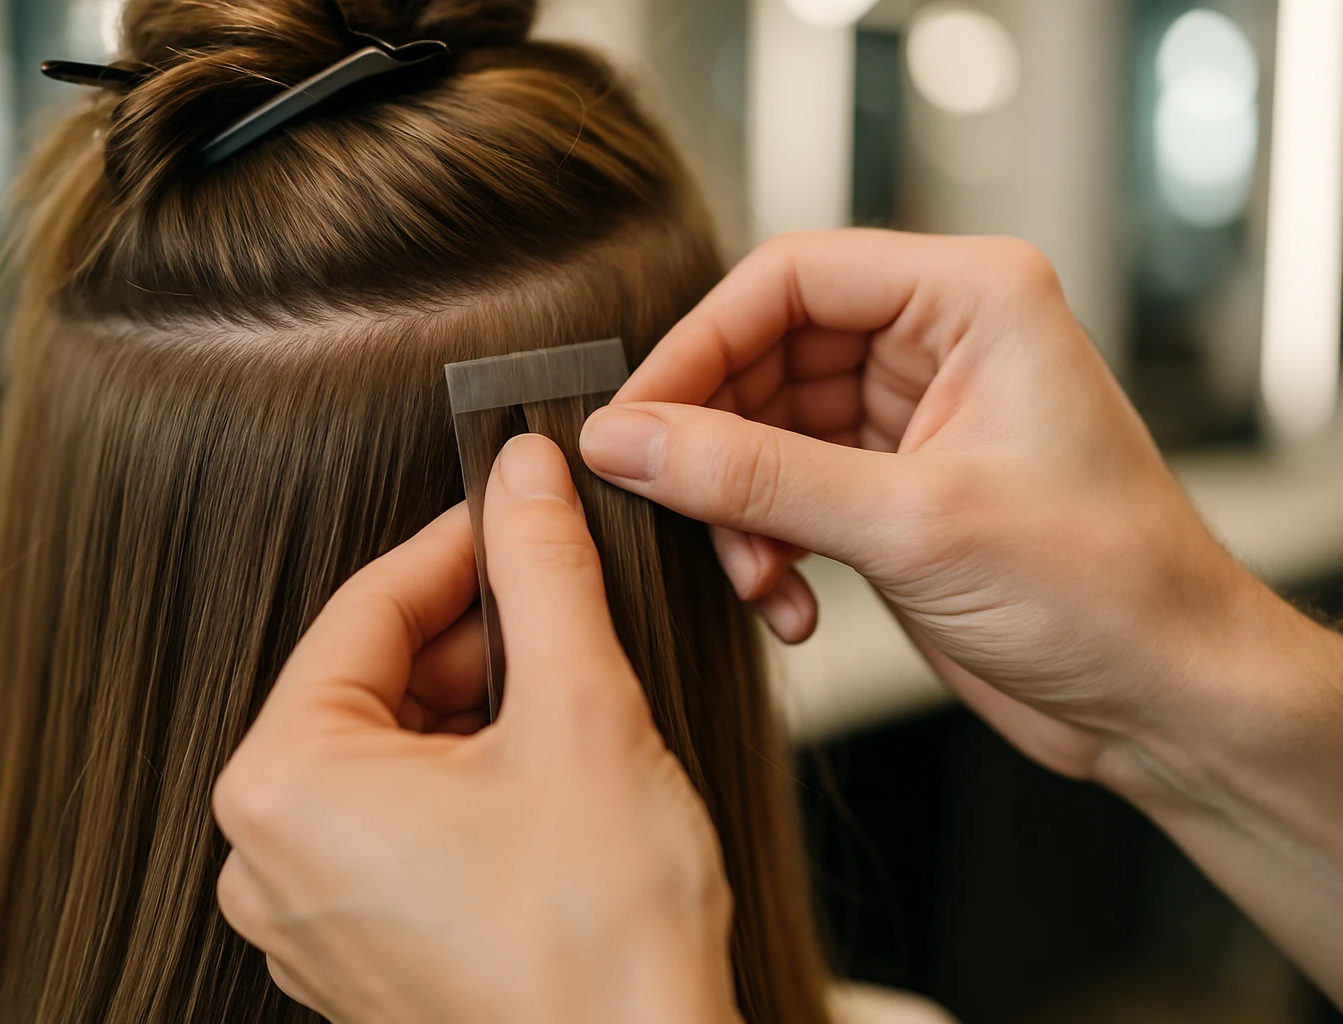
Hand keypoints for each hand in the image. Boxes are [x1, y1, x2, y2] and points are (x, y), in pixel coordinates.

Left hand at [213, 435, 741, 1023]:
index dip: (456, 546)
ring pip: (389, 754)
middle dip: (471, 632)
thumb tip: (524, 478)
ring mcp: (310, 918)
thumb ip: (542, 573)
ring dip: (475, 705)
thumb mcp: (580, 714)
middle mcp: (269, 859)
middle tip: (560, 594)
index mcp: (285, 787)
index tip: (518, 509)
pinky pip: (396, 825)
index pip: (365, 610)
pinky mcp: (359, 954)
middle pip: (372, 683)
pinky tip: (544, 770)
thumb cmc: (602, 945)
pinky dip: (463, 778)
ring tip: (568, 689)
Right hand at [581, 229, 1342, 1004]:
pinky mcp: (893, 490)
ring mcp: (911, 419)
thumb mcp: (909, 526)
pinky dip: (768, 549)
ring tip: (754, 578)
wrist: (1162, 700)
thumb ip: (753, 477)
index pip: (788, 279)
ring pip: (764, 433)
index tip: (630, 421)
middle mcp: (938, 343)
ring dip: (740, 513)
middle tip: (665, 506)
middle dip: (714, 444)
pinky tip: (789, 606)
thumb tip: (627, 441)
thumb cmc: (1102, 590)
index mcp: (969, 298)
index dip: (697, 345)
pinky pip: (787, 494)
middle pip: (764, 357)